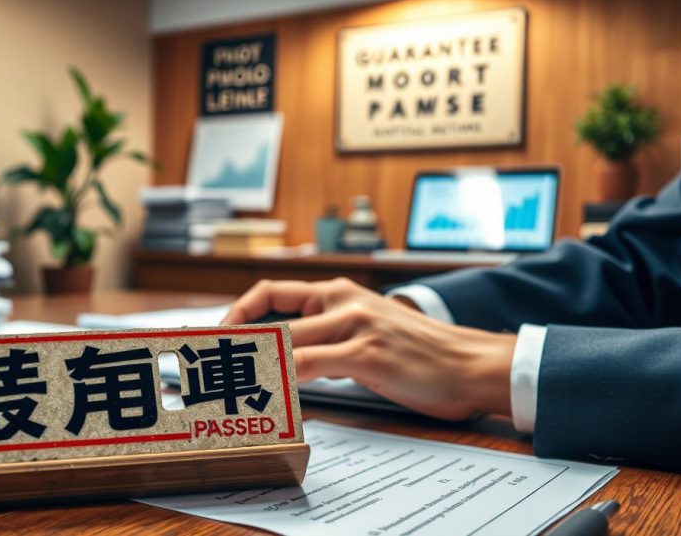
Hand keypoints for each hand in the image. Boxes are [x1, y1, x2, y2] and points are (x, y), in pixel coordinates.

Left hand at [221, 278, 514, 419]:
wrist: (472, 362)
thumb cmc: (421, 352)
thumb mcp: (369, 328)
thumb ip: (328, 334)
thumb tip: (285, 356)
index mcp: (339, 293)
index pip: (272, 291)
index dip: (237, 310)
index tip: (216, 333)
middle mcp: (342, 302)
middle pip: (270, 319)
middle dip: (234, 343)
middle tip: (209, 364)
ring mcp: (354, 325)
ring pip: (285, 341)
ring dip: (251, 362)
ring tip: (227, 381)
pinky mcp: (366, 354)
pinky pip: (308, 364)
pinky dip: (282, 377)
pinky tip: (269, 390)